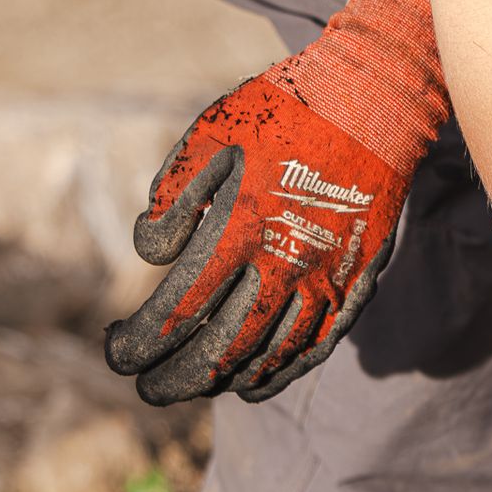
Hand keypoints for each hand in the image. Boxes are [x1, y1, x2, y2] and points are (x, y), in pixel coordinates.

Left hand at [106, 0, 448, 403]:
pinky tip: (255, 386)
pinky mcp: (358, 284)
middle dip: (177, 378)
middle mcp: (287, 265)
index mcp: (242, 228)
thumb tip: (153, 253)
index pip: (180, 309)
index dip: (141, 341)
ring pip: (273, 356)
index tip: (115, 353)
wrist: (377, 101)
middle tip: (147, 390)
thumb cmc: (286, 110)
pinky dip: (283, 373)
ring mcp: (329, 280)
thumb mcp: (211, 134)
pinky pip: (319, 346)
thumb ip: (174, 196)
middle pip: (223, 348)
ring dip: (227, 381)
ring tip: (196, 388)